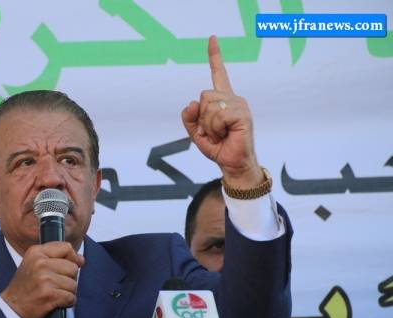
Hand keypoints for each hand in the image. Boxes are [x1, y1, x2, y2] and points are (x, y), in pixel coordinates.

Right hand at [0, 242, 84, 317]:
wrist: (12, 307)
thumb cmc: (26, 286)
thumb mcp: (35, 264)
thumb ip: (57, 258)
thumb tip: (81, 259)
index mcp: (36, 252)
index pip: (66, 247)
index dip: (72, 258)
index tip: (68, 267)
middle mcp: (40, 263)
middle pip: (73, 267)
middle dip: (69, 279)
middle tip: (55, 285)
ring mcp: (44, 279)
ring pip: (73, 284)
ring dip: (68, 292)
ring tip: (54, 293)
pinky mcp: (49, 294)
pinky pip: (71, 297)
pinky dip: (67, 302)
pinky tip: (56, 302)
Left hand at [182, 35, 263, 187]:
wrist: (233, 164)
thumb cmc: (219, 148)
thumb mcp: (196, 133)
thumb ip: (189, 118)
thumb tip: (190, 103)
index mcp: (223, 99)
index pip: (219, 73)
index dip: (215, 56)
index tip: (212, 38)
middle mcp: (233, 98)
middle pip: (204, 95)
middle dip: (201, 117)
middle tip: (213, 132)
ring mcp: (239, 105)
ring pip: (209, 105)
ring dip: (208, 125)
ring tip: (220, 134)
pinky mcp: (242, 114)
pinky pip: (217, 115)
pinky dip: (215, 128)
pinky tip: (225, 134)